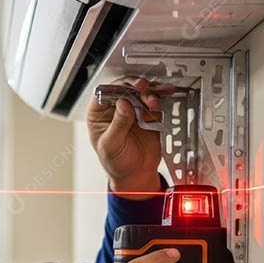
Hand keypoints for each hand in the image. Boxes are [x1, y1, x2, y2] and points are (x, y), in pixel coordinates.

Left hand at [85, 77, 165, 197]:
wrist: (135, 175)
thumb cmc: (116, 163)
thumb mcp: (111, 146)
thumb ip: (117, 125)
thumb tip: (123, 104)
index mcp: (98, 113)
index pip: (105, 92)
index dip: (116, 88)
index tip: (127, 89)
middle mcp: (115, 107)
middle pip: (124, 88)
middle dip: (135, 87)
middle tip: (143, 89)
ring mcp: (133, 109)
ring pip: (141, 92)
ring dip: (149, 92)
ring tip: (153, 101)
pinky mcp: (148, 114)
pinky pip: (155, 101)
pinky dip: (161, 97)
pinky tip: (165, 96)